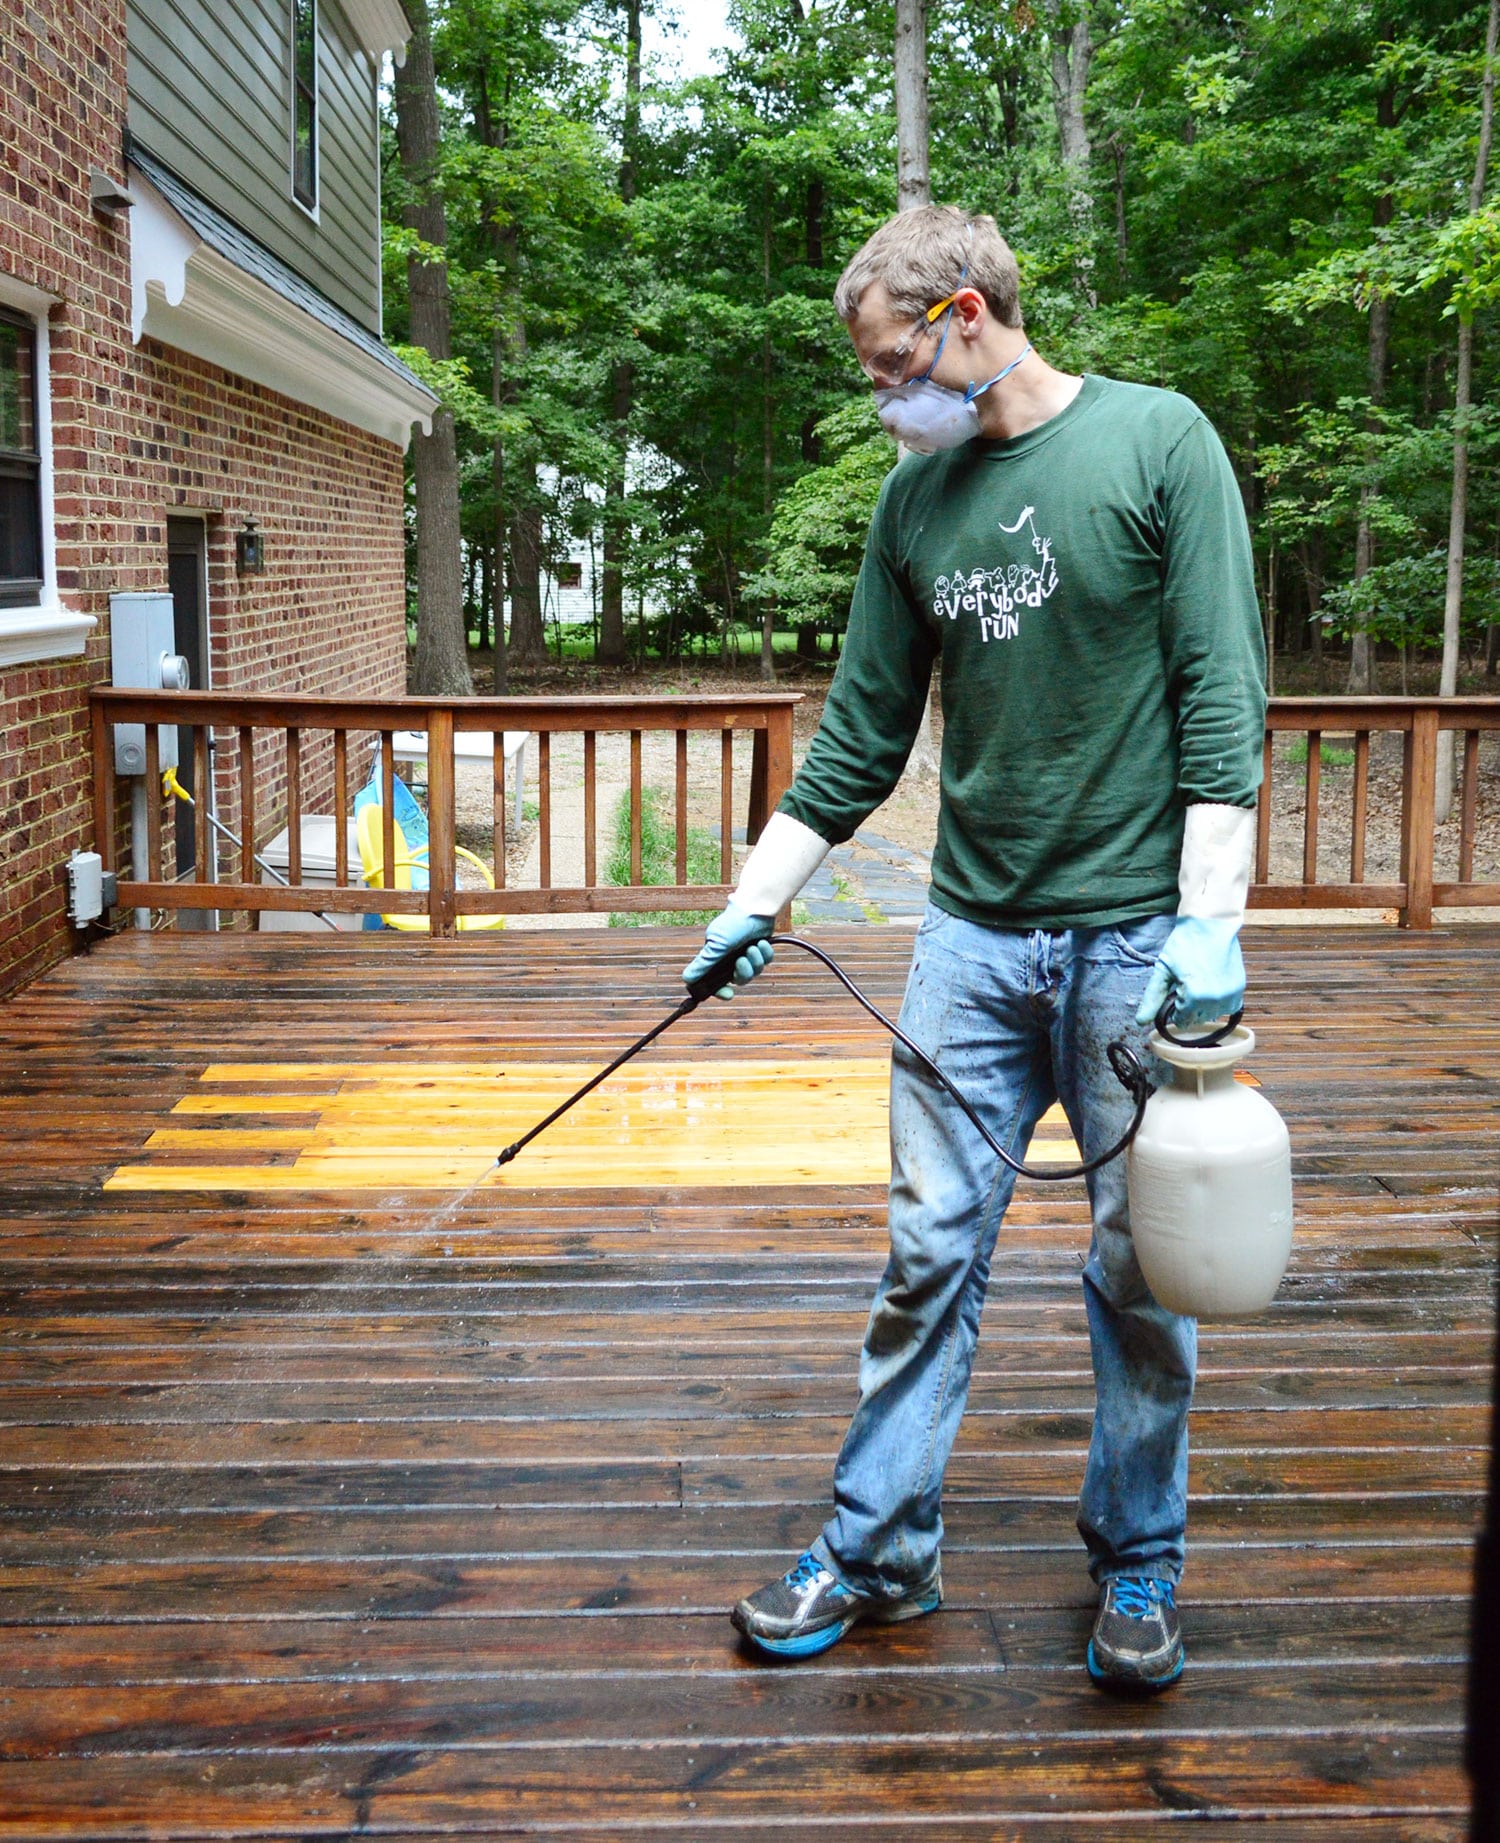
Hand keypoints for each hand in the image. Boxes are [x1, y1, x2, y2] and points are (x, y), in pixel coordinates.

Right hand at [682, 900, 774, 1000]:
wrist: (755, 908)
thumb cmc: (733, 924)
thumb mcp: (716, 945)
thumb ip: (703, 964)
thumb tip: (686, 979)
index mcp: (716, 958)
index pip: (715, 982)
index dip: (721, 990)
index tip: (729, 994)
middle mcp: (730, 958)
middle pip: (739, 979)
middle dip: (743, 972)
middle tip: (742, 959)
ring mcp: (746, 954)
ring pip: (754, 972)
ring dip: (755, 960)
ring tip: (753, 947)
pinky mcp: (760, 950)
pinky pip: (765, 961)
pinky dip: (764, 953)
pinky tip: (761, 942)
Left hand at [1136, 916, 1244, 1030]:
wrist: (1210, 924)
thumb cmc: (1183, 944)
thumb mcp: (1163, 971)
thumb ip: (1152, 999)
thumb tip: (1140, 1022)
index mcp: (1195, 997)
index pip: (1182, 1020)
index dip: (1175, 1009)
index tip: (1174, 993)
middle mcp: (1215, 999)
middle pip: (1197, 1019)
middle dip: (1189, 1007)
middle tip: (1185, 985)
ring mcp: (1230, 994)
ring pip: (1213, 1015)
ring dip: (1204, 1006)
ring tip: (1198, 983)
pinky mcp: (1239, 988)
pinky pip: (1229, 1007)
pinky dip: (1219, 1001)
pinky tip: (1211, 986)